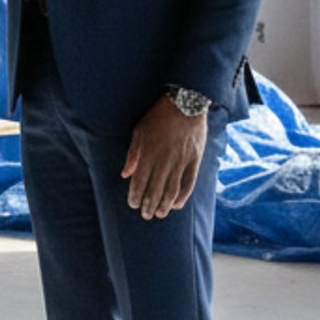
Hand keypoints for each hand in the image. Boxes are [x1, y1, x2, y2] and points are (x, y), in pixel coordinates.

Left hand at [120, 96, 210, 219]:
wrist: (186, 103)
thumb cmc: (158, 116)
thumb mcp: (139, 131)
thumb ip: (132, 154)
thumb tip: (125, 174)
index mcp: (148, 152)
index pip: (140, 180)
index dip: (135, 195)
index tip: (133, 204)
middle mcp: (164, 159)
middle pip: (155, 188)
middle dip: (149, 204)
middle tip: (145, 215)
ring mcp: (181, 161)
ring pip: (171, 189)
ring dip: (164, 204)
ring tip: (159, 214)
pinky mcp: (194, 160)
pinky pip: (189, 182)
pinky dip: (183, 196)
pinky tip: (176, 205)